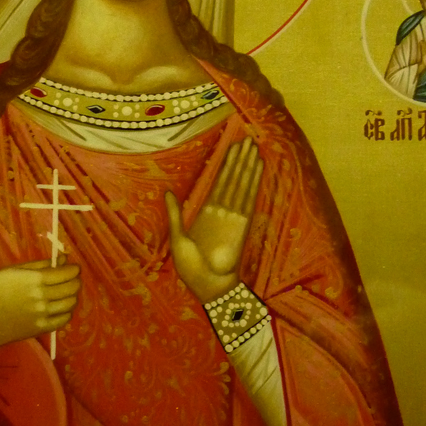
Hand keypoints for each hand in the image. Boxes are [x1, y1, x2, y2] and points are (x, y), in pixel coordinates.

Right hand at [0, 259, 79, 358]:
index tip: (73, 267)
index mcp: (34, 280)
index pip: (66, 273)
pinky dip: (66, 311)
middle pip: (72, 287)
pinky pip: (64, 319)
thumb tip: (62, 260)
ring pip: (71, 303)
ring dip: (72, 295)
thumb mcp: (11, 271)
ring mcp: (43, 314)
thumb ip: (38, 265)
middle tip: (71, 278)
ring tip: (65, 292)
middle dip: (75, 280)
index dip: (74, 269)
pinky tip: (59, 307)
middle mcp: (42, 297)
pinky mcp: (42, 329)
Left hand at [165, 137, 263, 304]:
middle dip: (239, 159)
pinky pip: (248, 197)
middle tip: (247, 138)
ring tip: (253, 146)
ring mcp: (233, 215)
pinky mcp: (242, 223)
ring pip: (241, 183)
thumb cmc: (190, 267)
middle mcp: (222, 210)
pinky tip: (257, 166)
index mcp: (206, 212)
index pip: (218, 182)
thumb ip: (175, 214)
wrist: (207, 286)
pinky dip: (253, 181)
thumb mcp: (177, 238)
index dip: (225, 165)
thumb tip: (168, 192)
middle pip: (232, 178)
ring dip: (247, 165)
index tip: (232, 147)